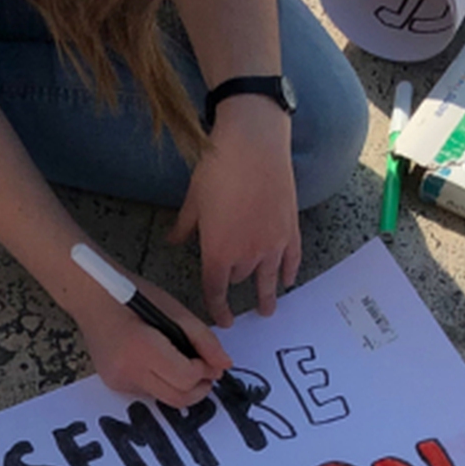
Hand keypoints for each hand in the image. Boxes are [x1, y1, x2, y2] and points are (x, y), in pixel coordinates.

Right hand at [74, 269, 229, 407]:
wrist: (91, 297)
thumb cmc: (134, 296)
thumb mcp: (175, 310)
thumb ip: (203, 339)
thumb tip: (224, 365)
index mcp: (142, 347)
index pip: (185, 377)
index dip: (204, 372)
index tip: (208, 360)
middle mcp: (127, 371)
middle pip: (177, 398)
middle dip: (199, 388)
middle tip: (207, 372)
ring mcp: (118, 381)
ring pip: (164, 399)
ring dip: (181, 387)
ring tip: (183, 364)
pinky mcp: (114, 385)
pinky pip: (149, 393)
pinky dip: (163, 383)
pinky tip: (160, 363)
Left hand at [166, 98, 300, 324]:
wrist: (254, 145)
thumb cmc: (218, 170)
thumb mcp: (193, 201)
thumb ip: (185, 227)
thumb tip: (173, 241)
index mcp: (218, 253)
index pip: (216, 291)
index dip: (218, 308)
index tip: (223, 320)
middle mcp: (247, 255)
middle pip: (240, 280)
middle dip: (237, 287)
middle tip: (239, 297)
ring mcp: (272, 244)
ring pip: (268, 278)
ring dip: (267, 295)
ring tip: (268, 310)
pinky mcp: (290, 229)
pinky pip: (291, 259)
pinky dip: (289, 271)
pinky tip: (288, 280)